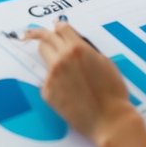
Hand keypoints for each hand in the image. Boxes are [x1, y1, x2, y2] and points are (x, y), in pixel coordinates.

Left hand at [27, 21, 136, 142]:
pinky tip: (70, 92)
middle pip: (45, 39)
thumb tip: (74, 40)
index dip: (59, 27)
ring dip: (52, 59)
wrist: (109, 120)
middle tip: (33, 34)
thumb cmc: (112, 92)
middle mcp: (61, 59)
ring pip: (45, 59)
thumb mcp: (104, 61)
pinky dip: (56, 82)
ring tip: (65, 70)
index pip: (61, 28)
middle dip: (44, 36)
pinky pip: (48, 80)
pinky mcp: (47, 92)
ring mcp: (52, 76)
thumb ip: (86, 49)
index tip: (55, 27)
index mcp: (77, 48)